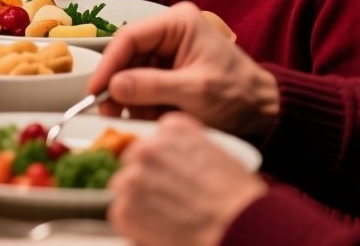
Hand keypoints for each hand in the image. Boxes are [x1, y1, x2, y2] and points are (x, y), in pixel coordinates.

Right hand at [89, 2, 279, 138]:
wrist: (266, 112)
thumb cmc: (238, 95)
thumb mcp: (194, 92)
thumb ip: (152, 87)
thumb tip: (113, 87)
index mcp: (178, 23)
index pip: (130, 37)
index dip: (109, 64)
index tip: (95, 90)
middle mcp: (170, 31)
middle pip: (128, 55)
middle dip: (118, 84)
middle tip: (106, 110)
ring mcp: (169, 50)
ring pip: (132, 71)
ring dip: (129, 97)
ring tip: (131, 118)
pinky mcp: (169, 70)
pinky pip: (143, 83)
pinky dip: (140, 102)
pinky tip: (145, 117)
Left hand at [109, 112, 267, 245]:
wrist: (236, 226)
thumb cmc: (238, 198)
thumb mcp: (219, 157)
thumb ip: (189, 152)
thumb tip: (178, 165)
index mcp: (173, 130)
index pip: (155, 139)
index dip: (163, 162)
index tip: (173, 175)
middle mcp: (147, 147)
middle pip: (135, 161)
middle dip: (148, 179)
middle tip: (170, 198)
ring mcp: (133, 177)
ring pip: (124, 187)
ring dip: (140, 201)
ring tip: (167, 216)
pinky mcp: (124, 208)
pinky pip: (122, 215)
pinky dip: (136, 225)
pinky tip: (159, 230)